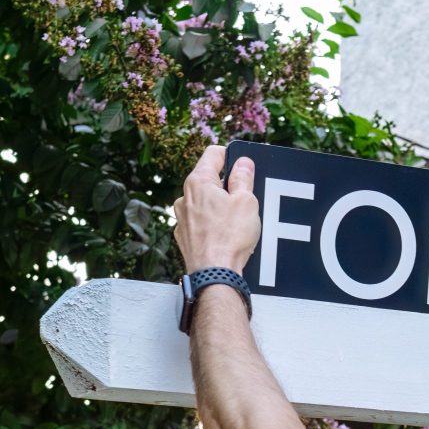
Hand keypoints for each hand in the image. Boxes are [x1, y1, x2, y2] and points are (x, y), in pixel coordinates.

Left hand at [172, 145, 260, 273]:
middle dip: (227, 185)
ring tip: (236, 221)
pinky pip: (200, 222)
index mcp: (198, 182)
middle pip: (208, 180)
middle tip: (245, 197)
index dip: (232, 156)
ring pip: (204, 202)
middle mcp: (185, 198)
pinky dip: (212, 224)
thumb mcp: (246, 202)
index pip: (213, 154)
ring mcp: (182, 219)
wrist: (214, 274)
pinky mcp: (184, 237)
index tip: (243, 165)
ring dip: (219, 206)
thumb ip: (243, 179)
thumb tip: (243, 163)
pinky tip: (225, 235)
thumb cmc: (229, 238)